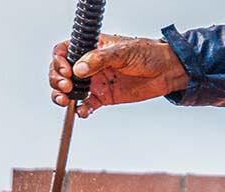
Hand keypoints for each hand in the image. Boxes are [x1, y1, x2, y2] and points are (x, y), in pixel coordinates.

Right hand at [48, 34, 189, 117]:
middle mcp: (90, 65)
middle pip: (62, 72)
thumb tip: (79, 68)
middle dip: (57, 80)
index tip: (66, 70)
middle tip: (66, 86)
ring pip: (70, 90)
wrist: (167, 71)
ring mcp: (96, 81)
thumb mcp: (123, 51)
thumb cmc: (148, 53)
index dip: (60, 61)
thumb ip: (99, 59)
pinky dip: (81, 110)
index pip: (65, 51)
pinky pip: (86, 105)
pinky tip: (83, 111)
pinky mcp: (104, 97)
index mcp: (91, 48)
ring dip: (63, 96)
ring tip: (66, 100)